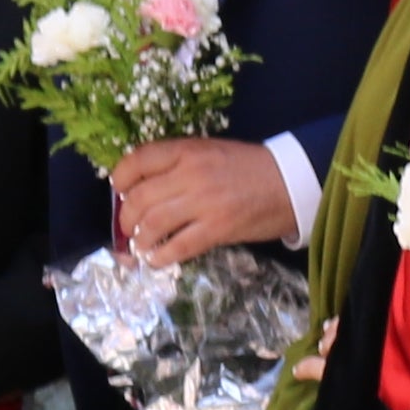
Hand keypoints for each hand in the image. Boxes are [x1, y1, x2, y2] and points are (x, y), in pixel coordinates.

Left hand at [108, 135, 297, 260]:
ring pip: (153, 223)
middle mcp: (191, 174)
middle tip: (128, 227)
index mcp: (188, 150)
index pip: (139, 161)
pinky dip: (160, 256)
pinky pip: (177, 246)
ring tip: (142, 244)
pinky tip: (157, 259)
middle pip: (140, 198)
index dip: (120, 178)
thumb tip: (143, 187)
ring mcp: (204, 202)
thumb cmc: (249, 167)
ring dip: (140, 239)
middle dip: (126, 217)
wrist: (291, 181)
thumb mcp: (210, 151)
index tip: (118, 190)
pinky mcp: (218, 229)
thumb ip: (179, 164)